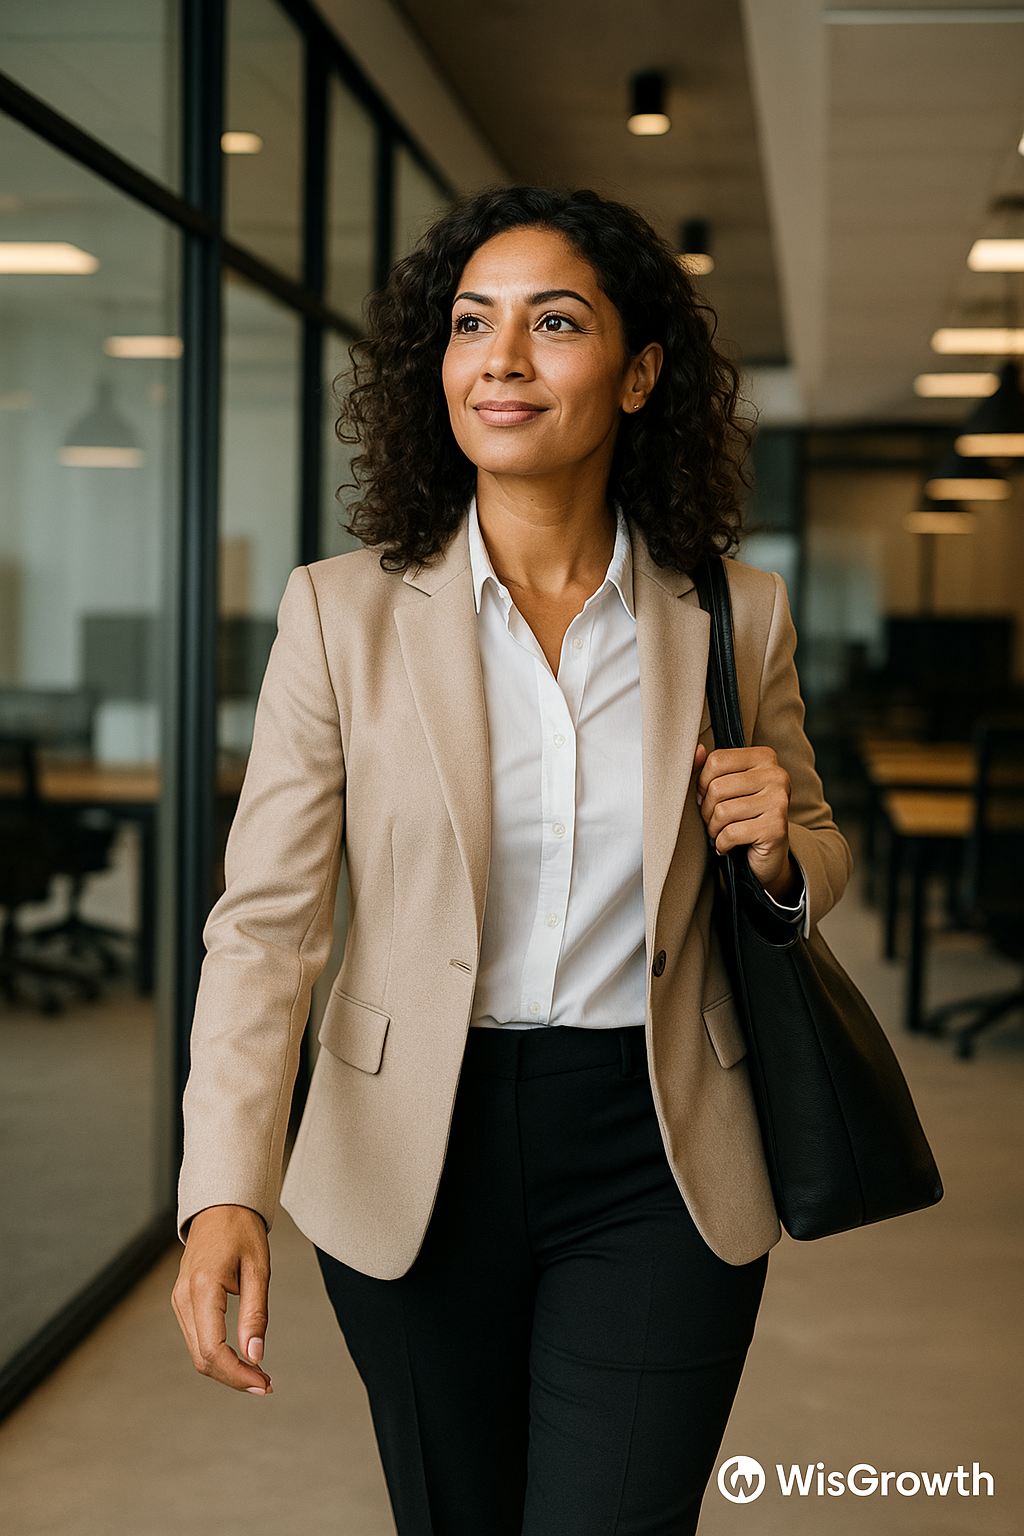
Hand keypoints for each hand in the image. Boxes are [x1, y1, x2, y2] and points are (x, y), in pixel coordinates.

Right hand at [171, 1204, 272, 1394]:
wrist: (220, 1206)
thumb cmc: (242, 1230)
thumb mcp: (258, 1269)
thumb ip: (255, 1313)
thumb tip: (255, 1355)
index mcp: (202, 1287)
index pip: (212, 1349)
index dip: (237, 1374)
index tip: (263, 1383)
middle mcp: (183, 1298)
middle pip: (202, 1358)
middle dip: (233, 1377)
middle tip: (266, 1385)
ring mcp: (179, 1300)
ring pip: (198, 1352)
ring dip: (226, 1369)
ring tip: (258, 1374)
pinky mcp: (182, 1302)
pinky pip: (197, 1339)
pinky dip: (218, 1354)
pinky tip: (241, 1357)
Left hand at [693, 743, 797, 901]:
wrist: (769, 855)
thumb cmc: (744, 817)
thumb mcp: (727, 788)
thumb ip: (709, 767)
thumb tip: (696, 750)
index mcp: (764, 757)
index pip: (717, 760)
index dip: (702, 783)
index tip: (708, 798)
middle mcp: (776, 775)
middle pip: (717, 787)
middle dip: (707, 810)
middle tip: (715, 821)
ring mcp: (779, 801)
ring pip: (722, 812)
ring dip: (714, 829)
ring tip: (721, 833)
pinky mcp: (776, 828)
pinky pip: (730, 833)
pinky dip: (722, 844)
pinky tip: (728, 846)